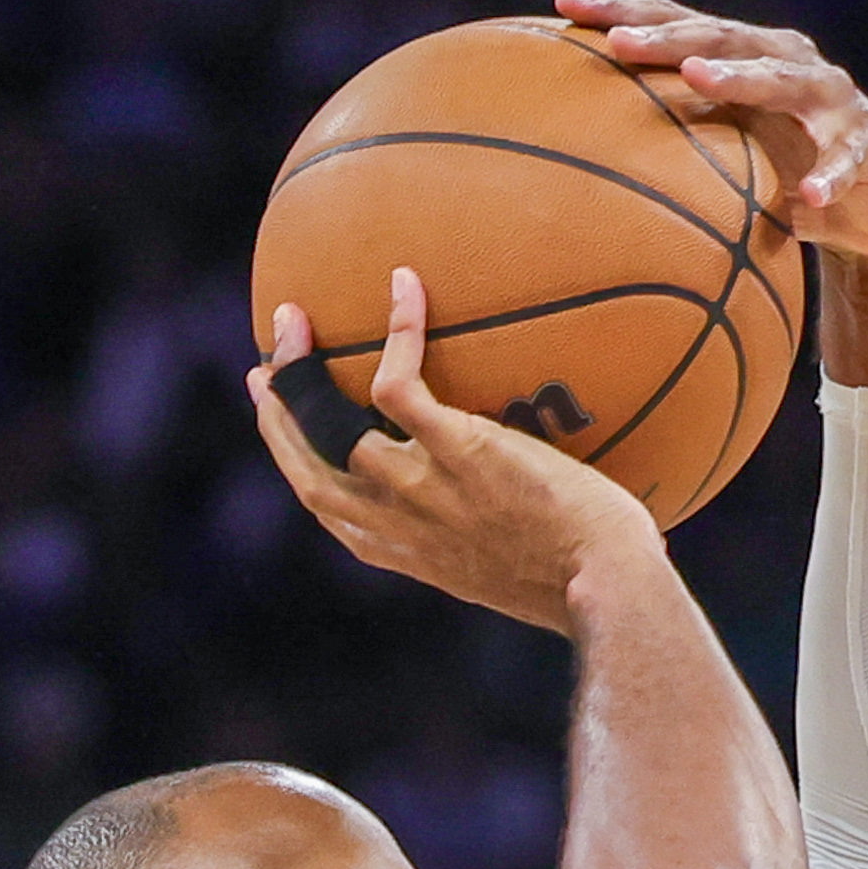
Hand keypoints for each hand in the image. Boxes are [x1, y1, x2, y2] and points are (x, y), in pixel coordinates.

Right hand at [247, 271, 662, 633]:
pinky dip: (397, 330)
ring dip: (301, 369)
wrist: (604, 585)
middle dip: (275, 416)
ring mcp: (421, 488)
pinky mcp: (457, 452)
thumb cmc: (586, 578)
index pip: (329, 506)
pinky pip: (398, 384)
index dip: (296, 462)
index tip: (282, 424)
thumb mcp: (515, 560)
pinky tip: (403, 283)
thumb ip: (487, 526)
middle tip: (262, 367)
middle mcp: (398, 524)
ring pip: (329, 424)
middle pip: (307, 467)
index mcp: (405, 551)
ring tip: (294, 318)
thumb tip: (512, 489)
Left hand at [553, 0, 867, 271]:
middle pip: (722, 37)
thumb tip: (577, 161)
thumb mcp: (729, 153)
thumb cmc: (789, 172)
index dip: (623, 12)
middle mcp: (787, 61)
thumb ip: (674, 143)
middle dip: (669, 36)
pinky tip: (812, 196)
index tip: (565, 7)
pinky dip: (832, 175)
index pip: (677, 23)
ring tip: (700, 79)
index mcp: (745, 56)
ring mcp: (833, 98)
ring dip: (740, 78)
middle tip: (619, 43)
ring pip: (785, 80)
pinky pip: (848, 157)